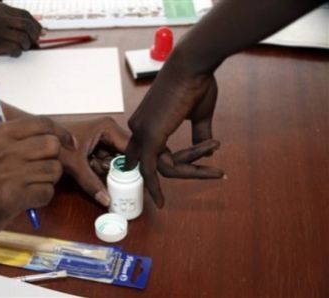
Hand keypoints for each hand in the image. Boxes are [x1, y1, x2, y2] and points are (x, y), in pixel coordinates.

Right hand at [0, 3, 41, 57]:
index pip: (25, 15)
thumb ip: (8, 20)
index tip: (40, 32)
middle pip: (27, 26)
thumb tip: (31, 29)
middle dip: (34, 35)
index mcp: (0, 9)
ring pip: (23, 38)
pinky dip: (17, 53)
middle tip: (34, 43)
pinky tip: (12, 53)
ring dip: (25, 45)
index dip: (36, 24)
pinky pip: (14, 49)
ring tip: (21, 48)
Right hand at [0, 116, 74, 246]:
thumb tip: (58, 140)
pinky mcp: (11, 197)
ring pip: (54, 170)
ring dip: (48, 181)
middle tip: (42, 171)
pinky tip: (26, 200)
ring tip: (30, 187)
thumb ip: (19, 142)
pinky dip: (42, 198)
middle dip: (54, 160)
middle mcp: (2, 149)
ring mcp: (7, 173)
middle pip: (53, 146)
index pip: (42, 123)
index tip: (70, 144)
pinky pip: (47, 192)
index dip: (62, 133)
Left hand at [59, 117, 128, 206]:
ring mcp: (103, 139)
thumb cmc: (55, 144)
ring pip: (115, 161)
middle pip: (124, 155)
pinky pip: (106, 162)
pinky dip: (100, 170)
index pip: (130, 148)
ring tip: (94, 169)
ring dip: (108, 172)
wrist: (39, 139)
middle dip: (118, 170)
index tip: (135, 182)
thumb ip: (91, 182)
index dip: (133, 165)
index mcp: (108, 128)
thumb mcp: (75, 165)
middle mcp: (108, 131)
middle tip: (114, 182)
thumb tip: (106, 199)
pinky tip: (90, 168)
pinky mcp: (96, 147)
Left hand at [125, 63, 223, 207]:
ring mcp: (141, 132)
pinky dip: (156, 187)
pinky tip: (161, 201)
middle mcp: (138, 128)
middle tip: (201, 180)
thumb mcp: (198, 114)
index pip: (147, 152)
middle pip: (151, 163)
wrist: (192, 64)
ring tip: (215, 172)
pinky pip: (152, 169)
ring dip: (187, 174)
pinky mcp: (150, 135)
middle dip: (174, 174)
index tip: (158, 185)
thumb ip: (198, 133)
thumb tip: (208, 152)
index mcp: (145, 121)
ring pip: (156, 169)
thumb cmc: (196, 83)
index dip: (152, 169)